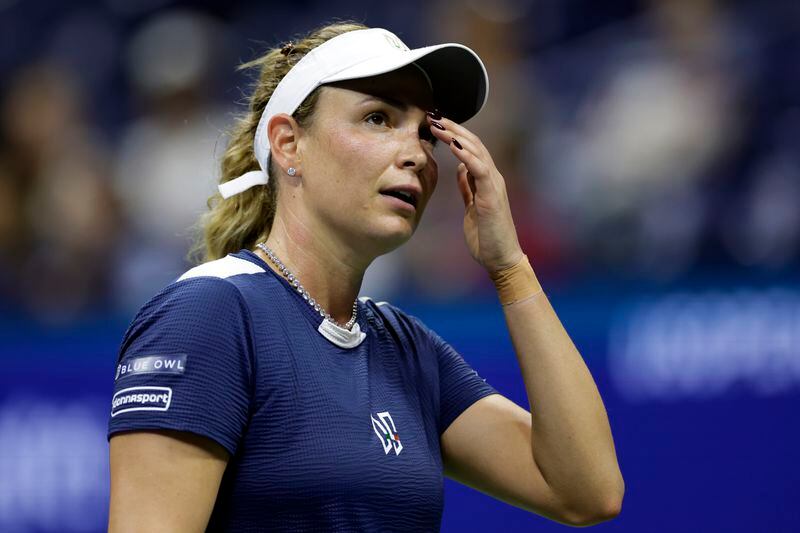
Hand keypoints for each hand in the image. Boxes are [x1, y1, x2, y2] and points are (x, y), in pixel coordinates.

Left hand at [427, 112, 523, 273]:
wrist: (500, 258)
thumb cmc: (487, 236)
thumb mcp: (471, 207)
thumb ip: (467, 187)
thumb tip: (460, 168)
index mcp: (486, 180)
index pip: (470, 149)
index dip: (453, 134)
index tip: (434, 124)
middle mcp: (492, 178)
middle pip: (473, 144)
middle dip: (453, 128)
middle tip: (433, 116)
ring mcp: (494, 185)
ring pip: (477, 152)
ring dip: (457, 136)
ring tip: (439, 125)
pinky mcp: (492, 196)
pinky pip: (480, 170)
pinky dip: (467, 156)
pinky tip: (454, 146)